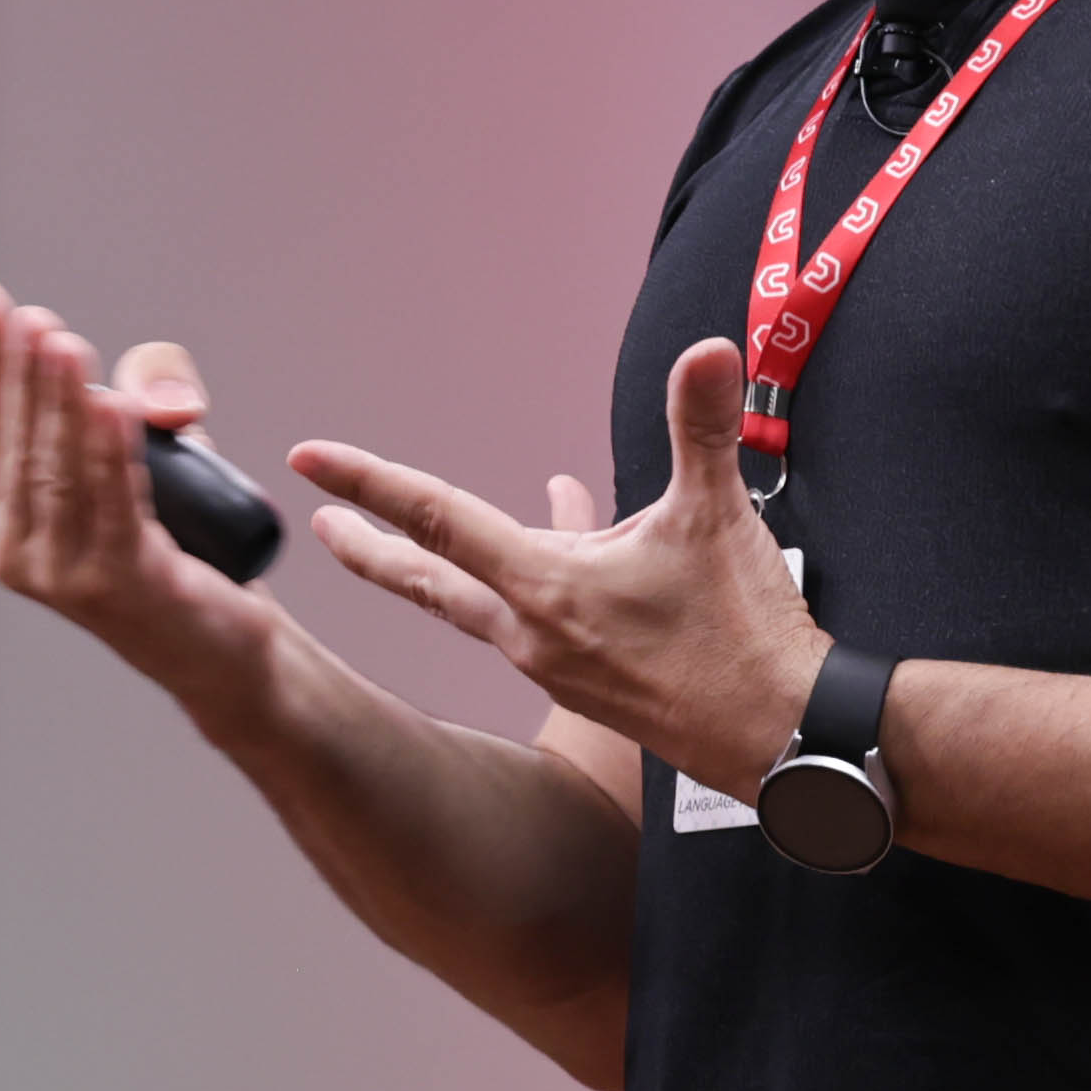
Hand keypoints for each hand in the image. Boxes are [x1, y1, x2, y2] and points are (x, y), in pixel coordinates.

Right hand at [0, 280, 272, 693]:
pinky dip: (113, 453)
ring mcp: (61, 574)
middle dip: (25, 372)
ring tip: (63, 343)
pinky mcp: (116, 586)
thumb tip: (152, 393)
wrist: (219, 649)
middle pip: (23, 442)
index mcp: (4, 517)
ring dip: (63, 401)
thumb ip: (150, 403)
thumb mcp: (153, 460)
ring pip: (60, 469)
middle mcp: (16, 550)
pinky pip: (113, 506)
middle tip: (31, 315)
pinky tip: (111, 408)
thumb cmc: (176, 550)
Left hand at [293, 335, 829, 794]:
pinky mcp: (589, 684)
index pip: (435, 519)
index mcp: (546, 588)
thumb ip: (702, 428)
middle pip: (430, 577)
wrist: (782, 738)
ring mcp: (558, 664)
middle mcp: (533, 632)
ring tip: (438, 528)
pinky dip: (539, 570)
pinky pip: (542, 614)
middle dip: (371, 548)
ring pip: (485, 597)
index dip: (369, 481)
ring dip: (458, 559)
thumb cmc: (744, 637)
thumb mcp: (718, 517)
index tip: (308, 462)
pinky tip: (574, 538)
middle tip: (322, 526)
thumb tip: (706, 352)